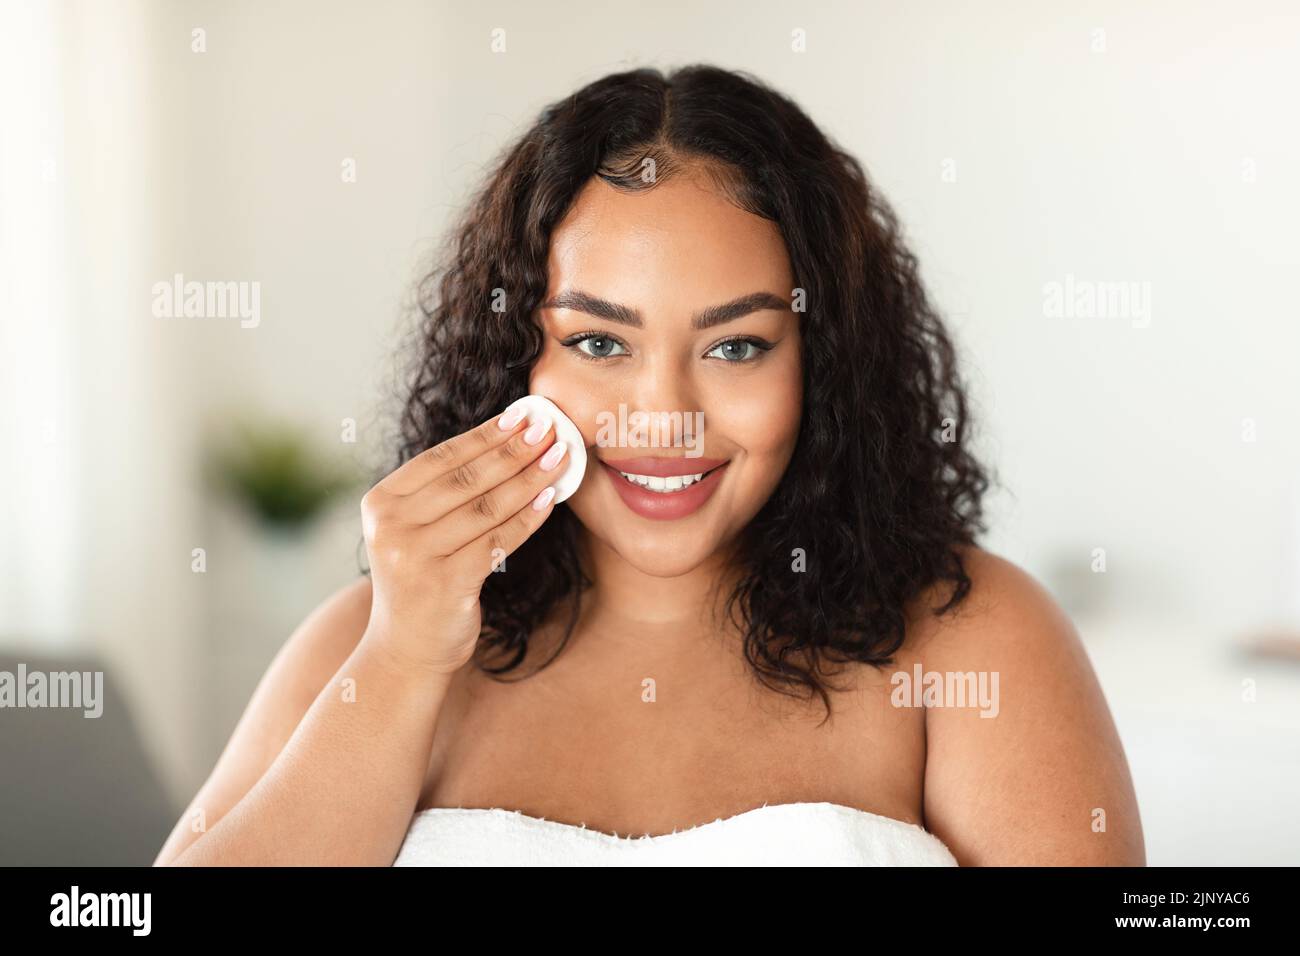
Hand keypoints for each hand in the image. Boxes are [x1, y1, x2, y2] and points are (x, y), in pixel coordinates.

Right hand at [358, 406, 568, 673]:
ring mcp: (415, 554)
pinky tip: (550, 499)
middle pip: (467, 478)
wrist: (405, 650)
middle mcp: (391, 525)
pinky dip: (529, 517)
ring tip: (560, 457)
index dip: (486, 434)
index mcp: (381, 502)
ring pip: (487, 506)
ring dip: (529, 478)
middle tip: (550, 427)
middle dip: (514, 449)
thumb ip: (444, 493)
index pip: (442, 457)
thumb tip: (506, 441)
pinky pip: (498, 540)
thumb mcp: (417, 530)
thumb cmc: (420, 582)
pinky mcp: (445, 582)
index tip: (524, 415)